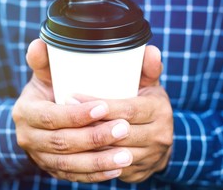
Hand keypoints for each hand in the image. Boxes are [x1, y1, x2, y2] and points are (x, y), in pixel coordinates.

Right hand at [12, 39, 132, 181]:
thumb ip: (46, 60)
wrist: (37, 119)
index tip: (104, 107)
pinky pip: (73, 176)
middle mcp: (29, 137)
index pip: (50, 116)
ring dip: (99, 161)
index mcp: (26, 112)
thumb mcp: (45, 75)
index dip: (76, 114)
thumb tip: (39, 42)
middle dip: (94, 138)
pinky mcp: (52, 170)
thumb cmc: (48, 91)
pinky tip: (116, 170)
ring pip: (69, 164)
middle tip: (123, 129)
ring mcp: (40, 157)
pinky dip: (95, 174)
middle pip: (62, 142)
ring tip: (126, 156)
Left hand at [74, 46, 172, 182]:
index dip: (97, 104)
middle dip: (88, 123)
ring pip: (112, 153)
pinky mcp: (139, 173)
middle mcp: (159, 135)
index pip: (126, 109)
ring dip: (87, 143)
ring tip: (62, 130)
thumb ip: (146, 67)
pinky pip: (111, 168)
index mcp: (158, 109)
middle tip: (62, 112)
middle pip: (117, 132)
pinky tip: (74, 149)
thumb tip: (151, 49)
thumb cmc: (146, 103)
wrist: (159, 137)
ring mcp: (150, 157)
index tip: (71, 96)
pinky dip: (92, 159)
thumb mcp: (148, 83)